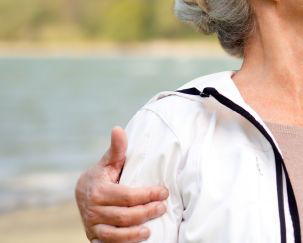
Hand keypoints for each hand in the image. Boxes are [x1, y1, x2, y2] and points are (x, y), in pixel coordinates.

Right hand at [75, 126, 167, 241]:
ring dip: (134, 232)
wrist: (82, 194)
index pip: (128, 195)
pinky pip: (109, 242)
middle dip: (146, 212)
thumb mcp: (108, 163)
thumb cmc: (101, 177)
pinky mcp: (94, 236)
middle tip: (162, 207)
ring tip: (150, 229)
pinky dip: (123, 242)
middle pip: (124, 215)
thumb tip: (118, 129)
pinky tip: (138, 238)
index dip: (148, 194)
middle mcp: (93, 209)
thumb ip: (116, 149)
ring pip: (115, 232)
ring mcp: (93, 224)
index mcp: (99, 190)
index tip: (164, 192)